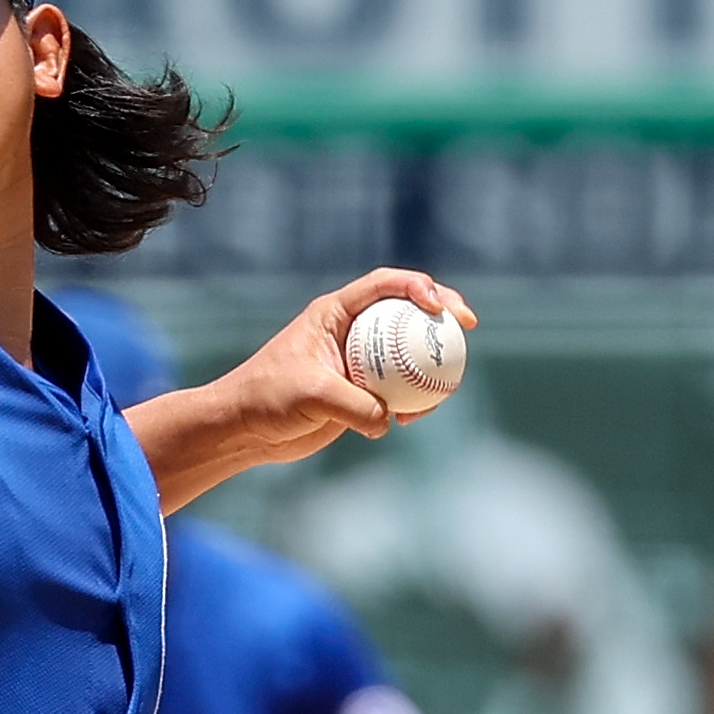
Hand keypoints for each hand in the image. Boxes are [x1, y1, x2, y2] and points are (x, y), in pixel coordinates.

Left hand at [221, 268, 476, 463]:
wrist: (245, 429)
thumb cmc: (267, 398)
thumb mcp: (311, 395)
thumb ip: (354, 404)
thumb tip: (389, 419)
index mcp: (335, 312)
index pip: (384, 285)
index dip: (417, 285)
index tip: (438, 305)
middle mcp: (351, 331)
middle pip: (408, 311)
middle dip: (443, 311)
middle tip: (468, 325)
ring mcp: (359, 362)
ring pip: (410, 353)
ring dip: (433, 364)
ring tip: (446, 385)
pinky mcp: (361, 393)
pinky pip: (400, 391)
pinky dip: (414, 401)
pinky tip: (412, 419)